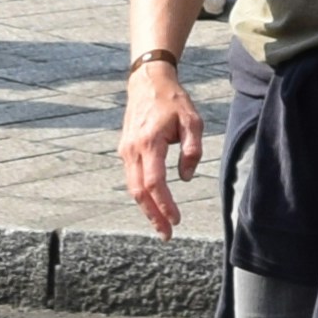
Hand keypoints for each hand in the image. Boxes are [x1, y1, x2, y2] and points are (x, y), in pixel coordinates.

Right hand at [118, 56, 204, 233]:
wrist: (147, 83)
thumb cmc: (173, 101)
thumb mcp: (193, 120)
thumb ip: (192, 148)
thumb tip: (186, 177)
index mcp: (149, 143)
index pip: (155, 182)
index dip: (164, 204)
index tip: (176, 220)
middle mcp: (132, 150)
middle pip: (139, 192)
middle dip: (153, 215)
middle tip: (167, 234)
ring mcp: (125, 151)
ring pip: (133, 188)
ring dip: (146, 209)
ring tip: (161, 225)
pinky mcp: (125, 151)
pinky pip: (132, 178)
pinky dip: (142, 195)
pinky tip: (153, 205)